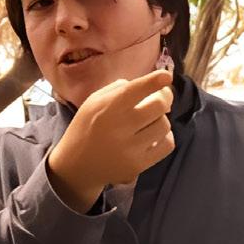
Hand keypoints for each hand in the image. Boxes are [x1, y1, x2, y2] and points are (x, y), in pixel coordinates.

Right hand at [45, 70, 175, 211]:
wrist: (76, 166)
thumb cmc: (86, 128)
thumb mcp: (93, 102)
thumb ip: (118, 89)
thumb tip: (147, 84)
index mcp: (108, 108)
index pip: (138, 89)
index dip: (156, 80)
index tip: (166, 77)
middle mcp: (120, 127)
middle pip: (159, 105)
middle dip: (164, 98)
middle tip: (161, 97)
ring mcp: (131, 149)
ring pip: (164, 125)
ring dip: (161, 119)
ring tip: (152, 120)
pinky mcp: (138, 165)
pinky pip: (167, 145)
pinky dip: (165, 137)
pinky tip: (155, 136)